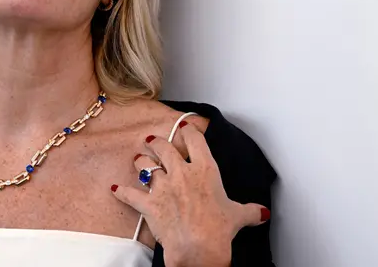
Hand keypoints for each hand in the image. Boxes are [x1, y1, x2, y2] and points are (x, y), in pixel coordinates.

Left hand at [110, 120, 269, 266]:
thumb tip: (261, 212)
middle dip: (157, 142)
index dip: (188, 131)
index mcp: (205, 170)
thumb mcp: (238, 216)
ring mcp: (163, 187)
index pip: (195, 140)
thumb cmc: (218, 230)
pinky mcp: (149, 204)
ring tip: (139, 159)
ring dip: (141, 162)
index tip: (185, 129)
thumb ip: (250, 211)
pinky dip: (122, 192)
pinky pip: (130, 194)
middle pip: (164, 148)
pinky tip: (116, 189)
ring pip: (146, 166)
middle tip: (154, 140)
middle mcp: (181, 173)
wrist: (199, 247)